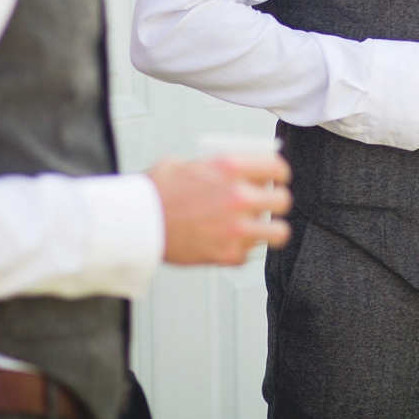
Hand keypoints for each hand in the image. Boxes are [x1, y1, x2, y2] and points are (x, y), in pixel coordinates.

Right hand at [151, 153, 291, 266]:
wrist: (136, 224)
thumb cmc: (154, 194)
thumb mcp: (182, 164)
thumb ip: (212, 167)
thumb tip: (230, 169)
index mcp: (230, 167)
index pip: (277, 168)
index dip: (278, 174)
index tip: (275, 180)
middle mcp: (238, 196)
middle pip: (283, 200)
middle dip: (274, 202)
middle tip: (264, 205)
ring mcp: (236, 228)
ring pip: (278, 232)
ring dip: (269, 230)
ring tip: (255, 229)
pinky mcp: (229, 254)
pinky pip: (249, 252)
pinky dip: (239, 249)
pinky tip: (223, 241)